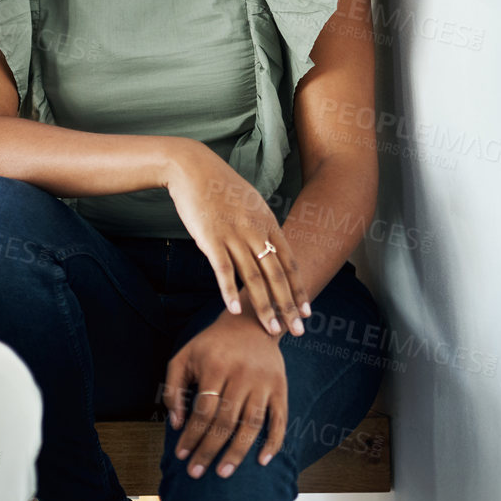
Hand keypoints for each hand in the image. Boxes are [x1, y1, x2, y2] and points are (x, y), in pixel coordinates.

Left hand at [163, 312, 288, 479]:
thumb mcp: (184, 357)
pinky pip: (280, 420)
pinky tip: (262, 460)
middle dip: (209, 450)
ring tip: (223, 472)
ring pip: (252, 424)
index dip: (191, 436)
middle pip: (226, 421)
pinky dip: (273, 442)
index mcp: (216, 367)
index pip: (203, 411)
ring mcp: (264, 383)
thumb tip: (177, 424)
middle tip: (196, 473)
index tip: (181, 455)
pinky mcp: (281, 387)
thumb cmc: (211, 345)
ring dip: (238, 452)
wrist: (251, 323)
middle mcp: (242, 375)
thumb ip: (173, 389)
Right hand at [166, 142, 309, 335]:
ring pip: (254, 278)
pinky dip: (230, 291)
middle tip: (298, 332)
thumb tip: (270, 245)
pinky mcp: (210, 239)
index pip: (289, 263)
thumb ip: (262, 226)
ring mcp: (234, 236)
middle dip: (289, 306)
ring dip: (264, 306)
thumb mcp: (250, 203)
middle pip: (277, 275)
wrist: (193, 168)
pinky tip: (236, 310)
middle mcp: (256, 232)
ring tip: (272, 330)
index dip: (299, 289)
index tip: (307, 312)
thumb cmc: (220, 186)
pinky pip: (223, 270)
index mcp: (268, 223)